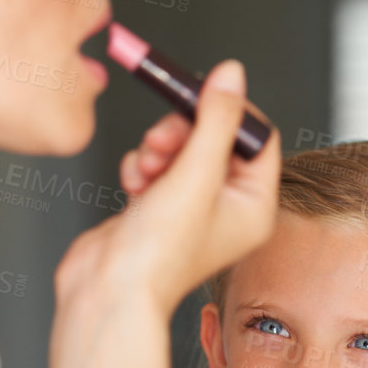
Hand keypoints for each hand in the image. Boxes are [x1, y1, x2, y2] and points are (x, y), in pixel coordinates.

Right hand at [53, 60, 279, 319]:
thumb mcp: (196, 173)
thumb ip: (216, 119)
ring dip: (159, 148)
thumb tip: (231, 76)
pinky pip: (155, 166)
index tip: (204, 93)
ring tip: (147, 169)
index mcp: (253, 207)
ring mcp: (190, 210)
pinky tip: (133, 185)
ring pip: (181, 149)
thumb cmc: (158, 255)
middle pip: (216, 139)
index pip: (258, 139)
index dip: (232, 112)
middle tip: (165, 138)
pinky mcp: (156, 209)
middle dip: (185, 132)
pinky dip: (141, 168)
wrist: (109, 292)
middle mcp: (226, 209)